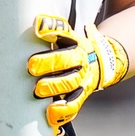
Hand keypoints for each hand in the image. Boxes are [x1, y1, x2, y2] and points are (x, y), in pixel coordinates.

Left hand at [28, 14, 128, 132]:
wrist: (102, 63)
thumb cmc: (72, 49)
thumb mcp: (66, 35)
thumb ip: (51, 30)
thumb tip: (37, 23)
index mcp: (75, 41)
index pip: (64, 32)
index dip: (52, 30)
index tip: (38, 30)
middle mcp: (81, 59)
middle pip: (67, 60)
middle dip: (49, 63)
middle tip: (32, 66)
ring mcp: (82, 78)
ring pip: (71, 83)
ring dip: (54, 86)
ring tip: (38, 90)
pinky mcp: (82, 95)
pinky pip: (74, 104)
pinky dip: (63, 110)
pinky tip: (51, 112)